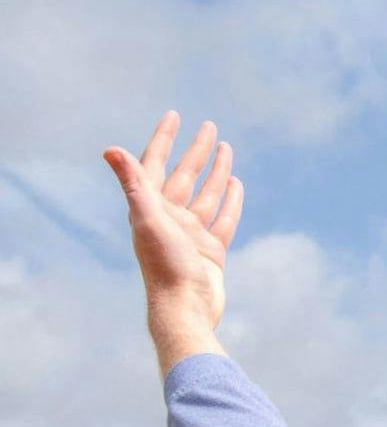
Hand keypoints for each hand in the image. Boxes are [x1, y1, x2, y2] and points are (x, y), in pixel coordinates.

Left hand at [102, 111, 244, 373]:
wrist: (186, 309)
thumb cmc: (164, 267)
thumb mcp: (148, 220)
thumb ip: (134, 183)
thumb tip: (111, 150)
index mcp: (151, 209)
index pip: (156, 165)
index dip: (164, 139)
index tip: (174, 116)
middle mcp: (170, 218)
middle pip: (185, 175)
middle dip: (195, 150)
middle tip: (208, 125)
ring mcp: (192, 235)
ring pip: (206, 194)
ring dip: (215, 171)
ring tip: (226, 148)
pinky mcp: (211, 250)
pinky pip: (223, 218)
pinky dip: (230, 200)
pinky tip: (236, 185)